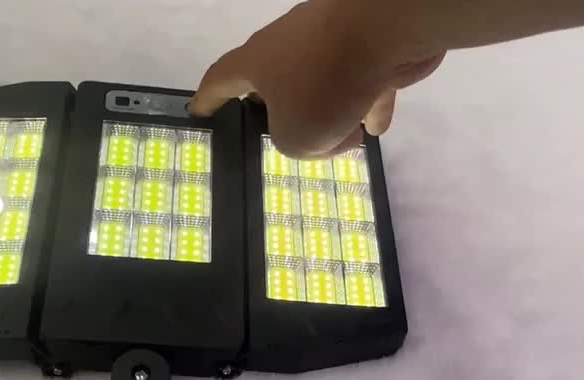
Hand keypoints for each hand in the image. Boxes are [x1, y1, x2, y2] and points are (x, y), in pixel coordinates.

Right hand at [189, 0, 443, 158]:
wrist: (384, 31)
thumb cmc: (323, 84)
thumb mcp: (295, 137)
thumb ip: (293, 144)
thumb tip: (317, 133)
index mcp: (255, 62)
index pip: (218, 82)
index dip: (207, 102)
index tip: (199, 115)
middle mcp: (286, 46)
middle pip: (274, 85)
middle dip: (282, 115)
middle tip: (289, 138)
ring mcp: (326, 41)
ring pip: (320, 85)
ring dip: (331, 113)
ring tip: (345, 138)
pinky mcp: (364, 44)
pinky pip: (359, 81)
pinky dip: (365, 103)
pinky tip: (375, 125)